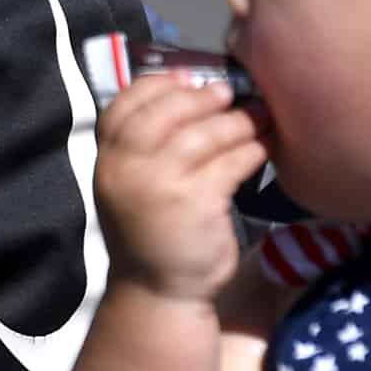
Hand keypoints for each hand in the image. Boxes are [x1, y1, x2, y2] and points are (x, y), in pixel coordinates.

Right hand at [93, 75, 266, 305]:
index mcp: (108, 159)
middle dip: (203, 97)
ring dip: (237, 121)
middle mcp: (127, 169)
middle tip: (230, 94)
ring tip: (257, 117)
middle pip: (167, 112)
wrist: (157, 291)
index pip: (126, 104)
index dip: (160, 84)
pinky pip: (230, 163)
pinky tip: (262, 148)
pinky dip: (251, 150)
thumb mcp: (131, 182)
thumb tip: (191, 85)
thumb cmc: (150, 229)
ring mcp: (161, 186)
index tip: (189, 78)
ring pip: (204, 135)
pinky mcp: (197, 204)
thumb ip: (147, 142)